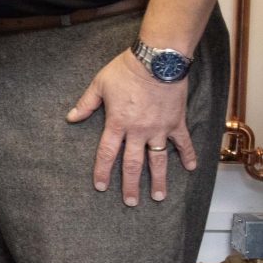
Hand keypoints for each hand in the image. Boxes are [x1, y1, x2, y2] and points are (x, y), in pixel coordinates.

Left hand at [68, 50, 196, 204]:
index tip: (101, 187)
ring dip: (159, 179)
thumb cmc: (126, 70)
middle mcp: (138, 131)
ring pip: (158, 160)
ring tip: (158, 196)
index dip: (103, 171)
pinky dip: (189, 155)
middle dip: (130, 185)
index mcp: (118, 123)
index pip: (107, 153)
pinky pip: (183, 142)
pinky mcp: (176, 122)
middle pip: (133, 164)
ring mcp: (159, 128)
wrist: (157, 60)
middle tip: (131, 202)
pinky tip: (192, 168)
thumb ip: (86, 104)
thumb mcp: (100, 84)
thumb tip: (70, 117)